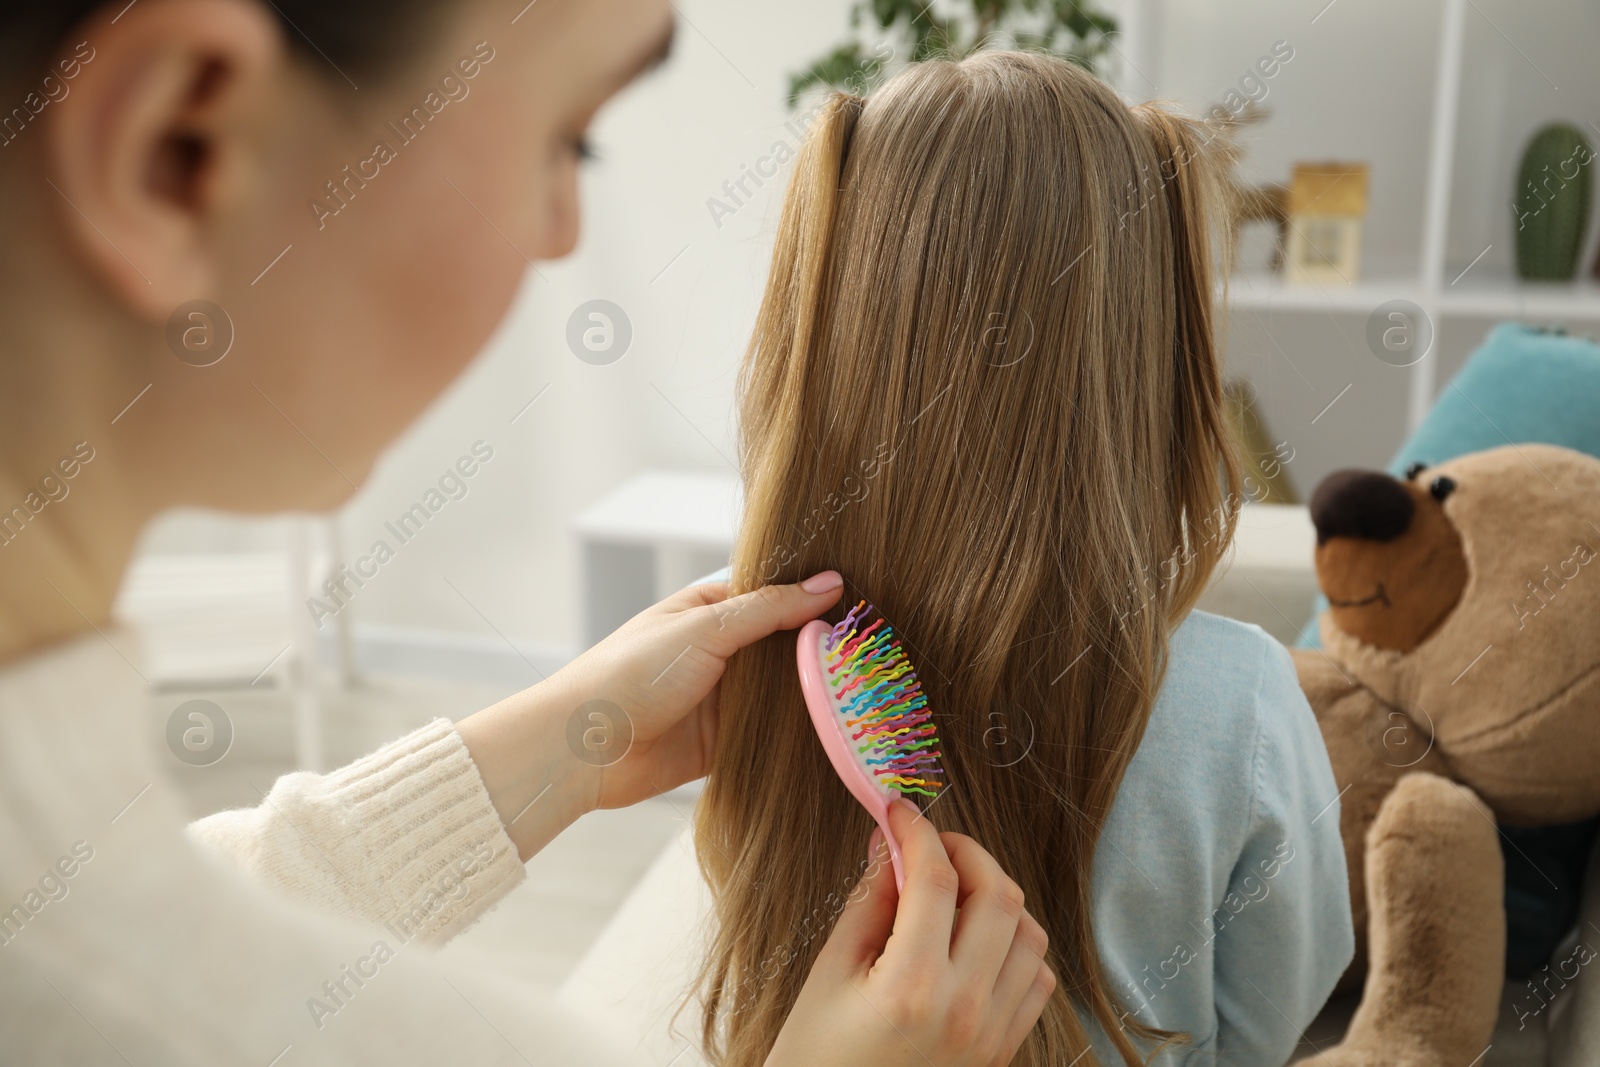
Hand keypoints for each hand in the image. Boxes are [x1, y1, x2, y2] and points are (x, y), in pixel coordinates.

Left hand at [456, 571, 844, 858]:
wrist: (585, 750)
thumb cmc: (630, 673)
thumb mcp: (705, 627)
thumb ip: (770, 608)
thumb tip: (830, 583)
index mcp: (710, 608)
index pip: (777, 594)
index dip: (817, 598)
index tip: (866, 601)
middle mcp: (721, 650)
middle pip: (786, 645)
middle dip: (824, 649)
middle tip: (880, 650)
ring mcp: (724, 698)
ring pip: (785, 691)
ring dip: (815, 693)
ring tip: (873, 689)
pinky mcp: (725, 742)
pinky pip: (773, 735)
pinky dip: (799, 734)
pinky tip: (839, 731)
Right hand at [767, 801, 1056, 1066]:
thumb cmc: (818, 1058)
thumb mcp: (830, 972)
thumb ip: (869, 902)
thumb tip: (891, 845)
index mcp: (912, 986)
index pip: (935, 879)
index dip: (917, 831)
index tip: (899, 813)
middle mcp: (965, 1009)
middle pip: (999, 896)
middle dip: (967, 854)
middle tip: (931, 846)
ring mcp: (991, 1034)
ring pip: (1029, 934)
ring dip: (996, 900)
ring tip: (953, 896)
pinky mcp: (1002, 1050)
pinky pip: (1036, 980)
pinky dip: (1015, 948)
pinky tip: (974, 943)